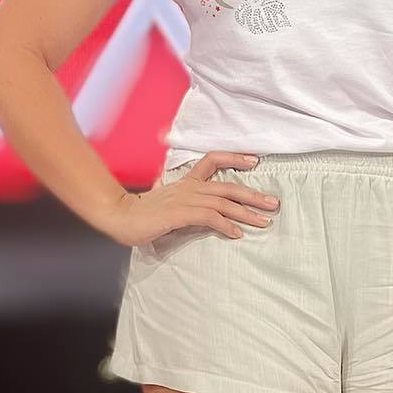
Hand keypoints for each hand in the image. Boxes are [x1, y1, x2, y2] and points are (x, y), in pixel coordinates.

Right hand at [105, 150, 279, 248]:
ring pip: (223, 202)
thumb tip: (205, 213)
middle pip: (228, 186)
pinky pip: (209, 217)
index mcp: (186, 182)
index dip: (234, 158)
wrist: (119, 216)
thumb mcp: (169, 205)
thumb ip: (186, 205)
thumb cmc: (141, 215)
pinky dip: (225, 225)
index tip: (254, 160)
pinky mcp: (180, 213)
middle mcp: (189, 187)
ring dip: (246, 213)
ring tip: (263, 222)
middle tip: (273, 203)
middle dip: (254, 195)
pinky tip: (236, 234)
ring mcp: (185, 199)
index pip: (212, 160)